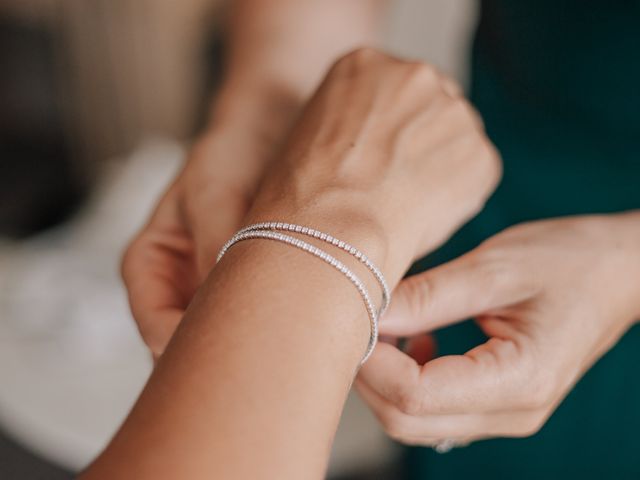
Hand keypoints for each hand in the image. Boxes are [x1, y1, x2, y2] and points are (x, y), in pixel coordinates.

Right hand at [122, 92, 297, 358]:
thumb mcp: (216, 193)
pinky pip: (256, 318)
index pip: (153, 323)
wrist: (267, 128)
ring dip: (252, 344)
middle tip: (263, 368)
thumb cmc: (231, 153)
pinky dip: (275, 327)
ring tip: (287, 350)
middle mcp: (178, 283)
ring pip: (224, 335)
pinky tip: (302, 328)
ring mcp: (213, 288)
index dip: (182, 348)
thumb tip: (227, 304)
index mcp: (150, 262)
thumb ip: (217, 247)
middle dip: (221, 358)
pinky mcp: (249, 285)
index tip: (222, 359)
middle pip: (187, 341)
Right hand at [246, 48, 501, 285]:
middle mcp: (414, 75)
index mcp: (364, 64)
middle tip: (395, 183)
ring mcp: (453, 111)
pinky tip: (420, 218)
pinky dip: (456, 199)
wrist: (330, 229)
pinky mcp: (480, 154)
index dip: (385, 132)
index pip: (392, 92)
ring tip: (402, 206)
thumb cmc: (304, 194)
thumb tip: (375, 146)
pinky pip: (474, 177)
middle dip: (419, 142)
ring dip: (439, 169)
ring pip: (455, 141)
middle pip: (430, 108)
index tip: (376, 159)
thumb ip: (353, 122)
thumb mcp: (310, 134)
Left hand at [356, 212, 639, 445]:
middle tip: (360, 319)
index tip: (354, 314)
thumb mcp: (495, 268)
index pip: (415, 395)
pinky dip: (406, 381)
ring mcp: (505, 415)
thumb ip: (427, 295)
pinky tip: (415, 338)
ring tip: (388, 325)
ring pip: (413, 422)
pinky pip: (433, 411)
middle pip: (405, 421)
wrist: (618, 272)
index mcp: (518, 380)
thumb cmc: (570, 261)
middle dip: (369, 374)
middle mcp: (512, 413)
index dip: (371, 359)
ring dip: (385, 379)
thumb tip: (364, 309)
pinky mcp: (496, 404)